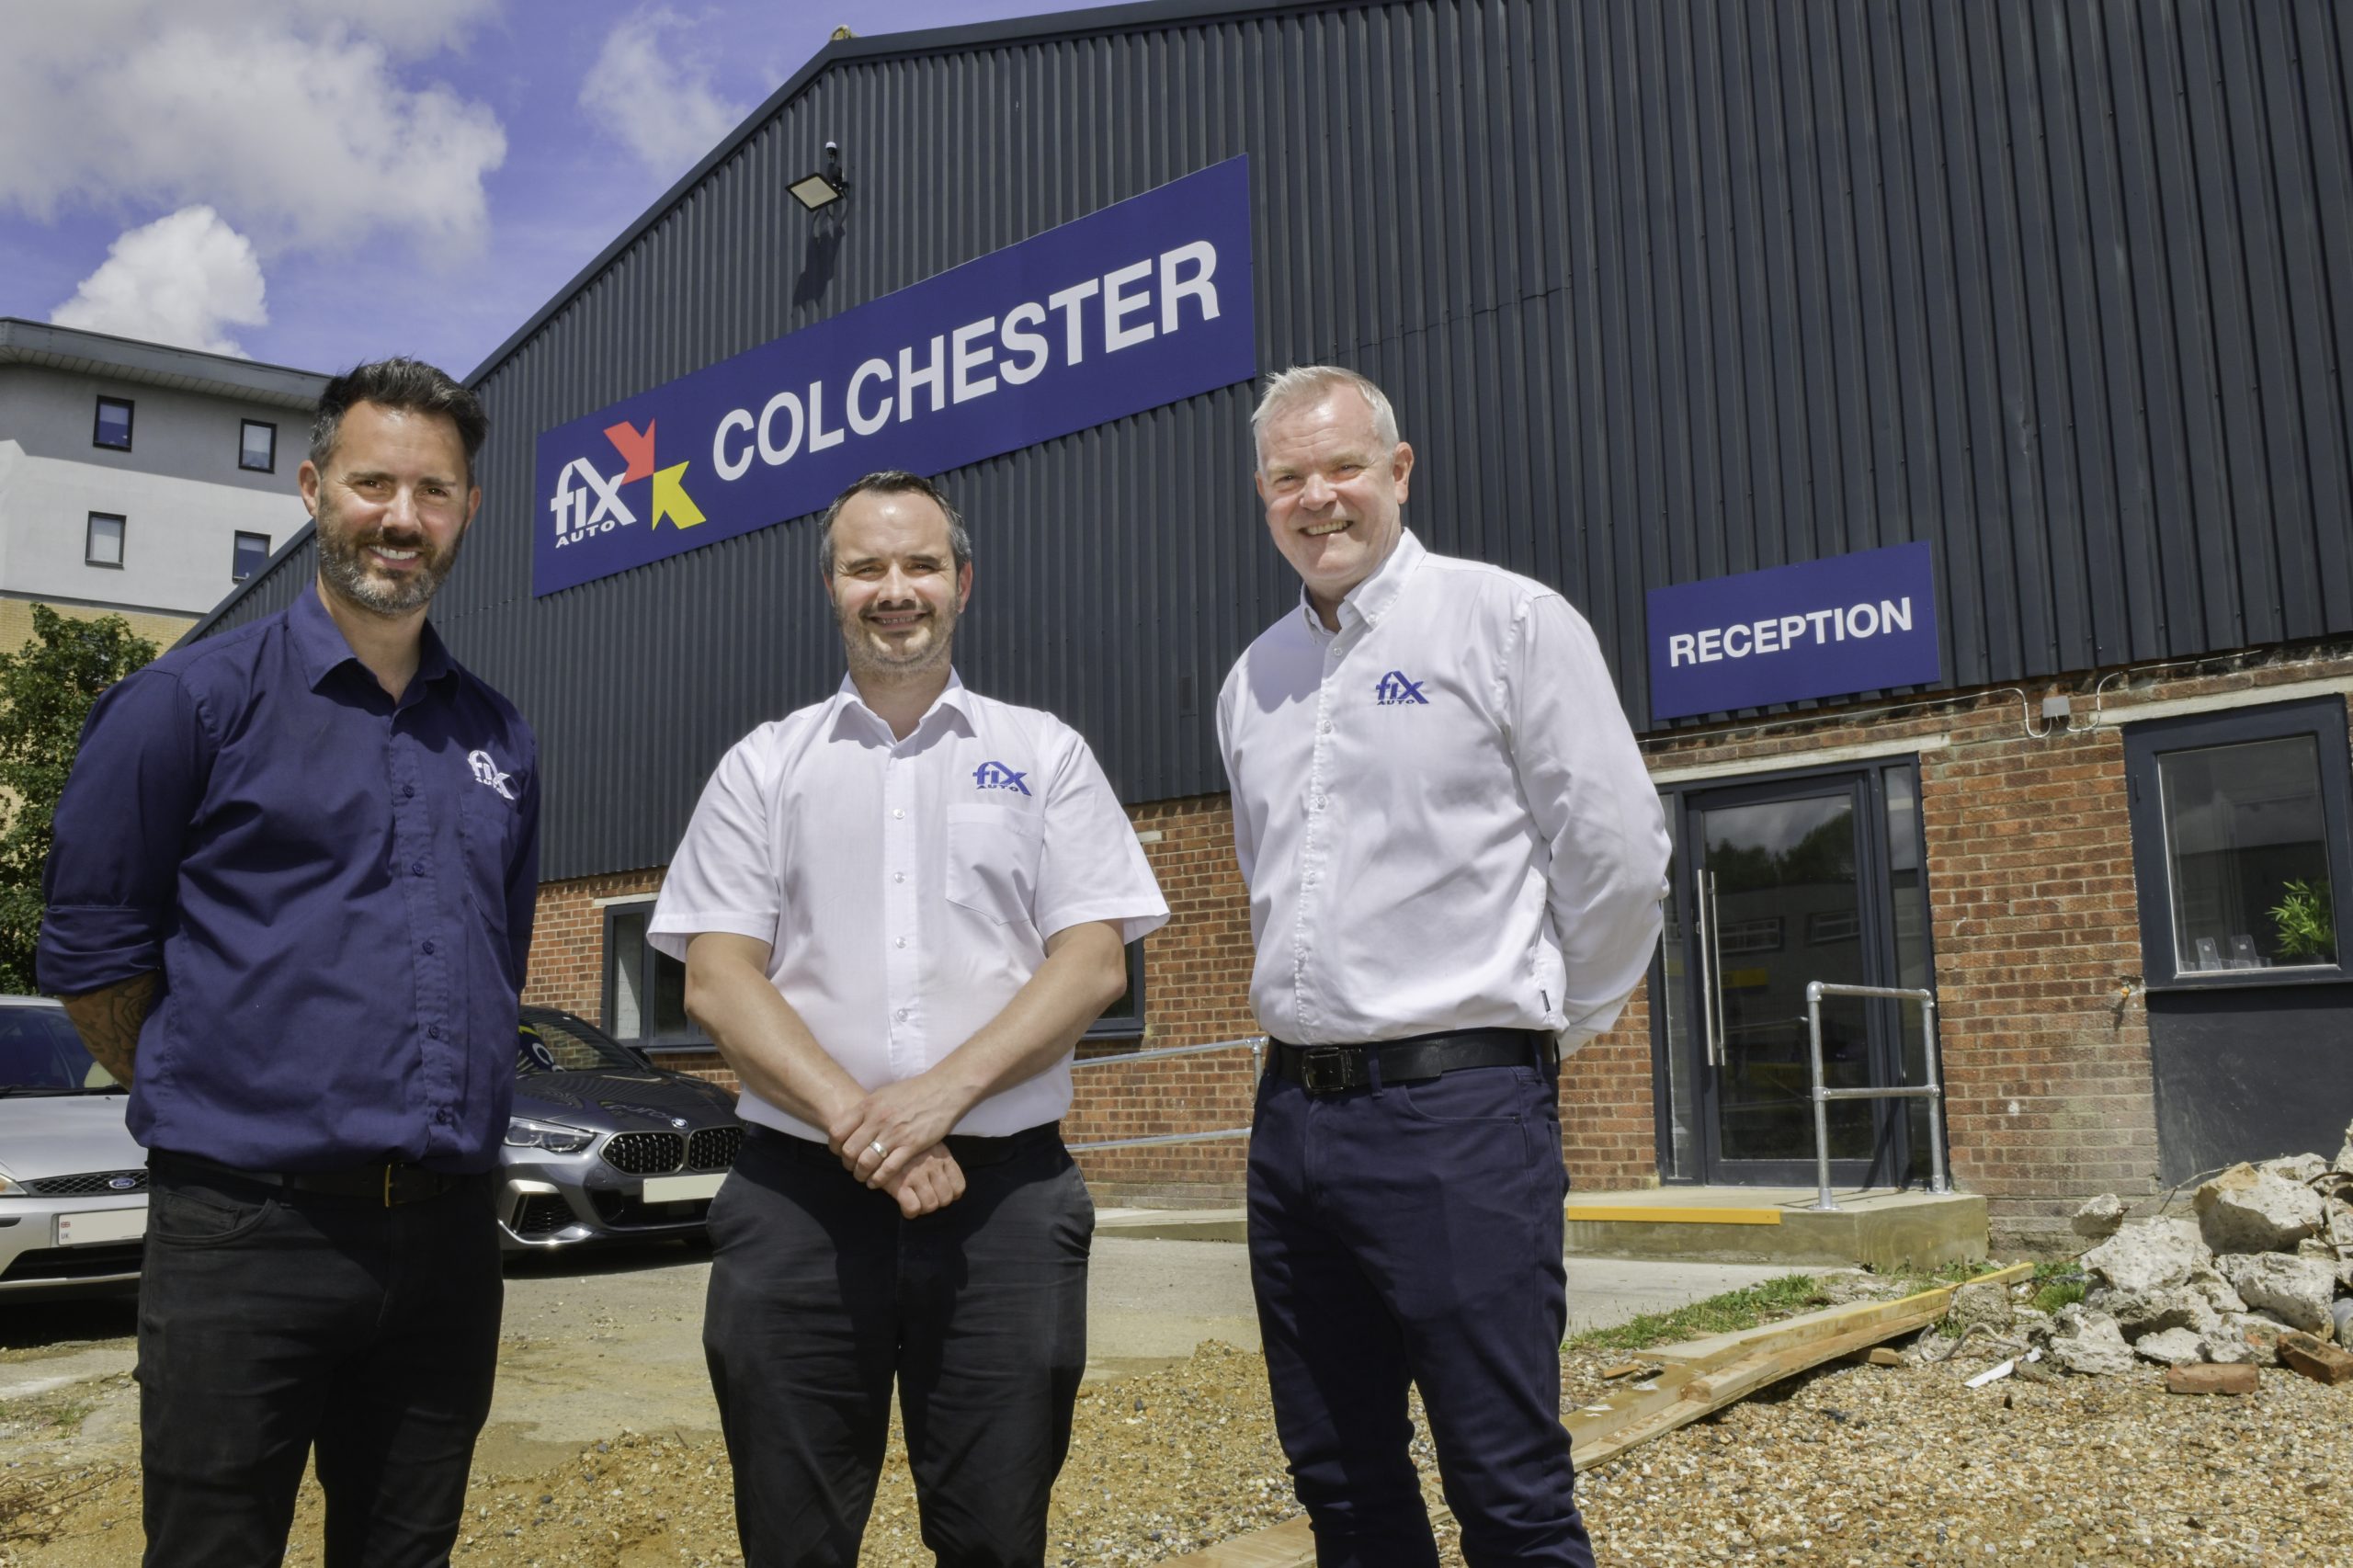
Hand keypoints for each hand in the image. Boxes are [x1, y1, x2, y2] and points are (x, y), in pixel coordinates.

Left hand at [827, 1074, 969, 1189]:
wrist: (943, 1090)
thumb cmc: (913, 1091)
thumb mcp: (884, 1094)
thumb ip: (867, 1109)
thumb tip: (851, 1123)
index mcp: (868, 1106)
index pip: (838, 1131)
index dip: (834, 1146)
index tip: (839, 1152)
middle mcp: (878, 1120)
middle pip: (849, 1150)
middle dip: (847, 1164)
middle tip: (851, 1167)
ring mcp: (894, 1133)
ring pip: (866, 1162)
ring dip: (860, 1174)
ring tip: (862, 1177)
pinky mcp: (911, 1145)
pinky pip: (888, 1169)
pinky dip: (878, 1179)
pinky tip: (876, 1182)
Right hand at [877, 1144, 965, 1218]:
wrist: (877, 1139)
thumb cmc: (904, 1142)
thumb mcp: (928, 1143)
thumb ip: (939, 1159)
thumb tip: (951, 1188)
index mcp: (942, 1155)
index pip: (959, 1187)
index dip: (951, 1195)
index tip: (940, 1194)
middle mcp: (933, 1165)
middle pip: (946, 1198)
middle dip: (936, 1202)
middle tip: (925, 1198)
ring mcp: (917, 1175)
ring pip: (930, 1205)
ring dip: (923, 1208)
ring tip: (914, 1201)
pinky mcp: (899, 1183)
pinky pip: (913, 1208)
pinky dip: (910, 1211)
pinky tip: (903, 1204)